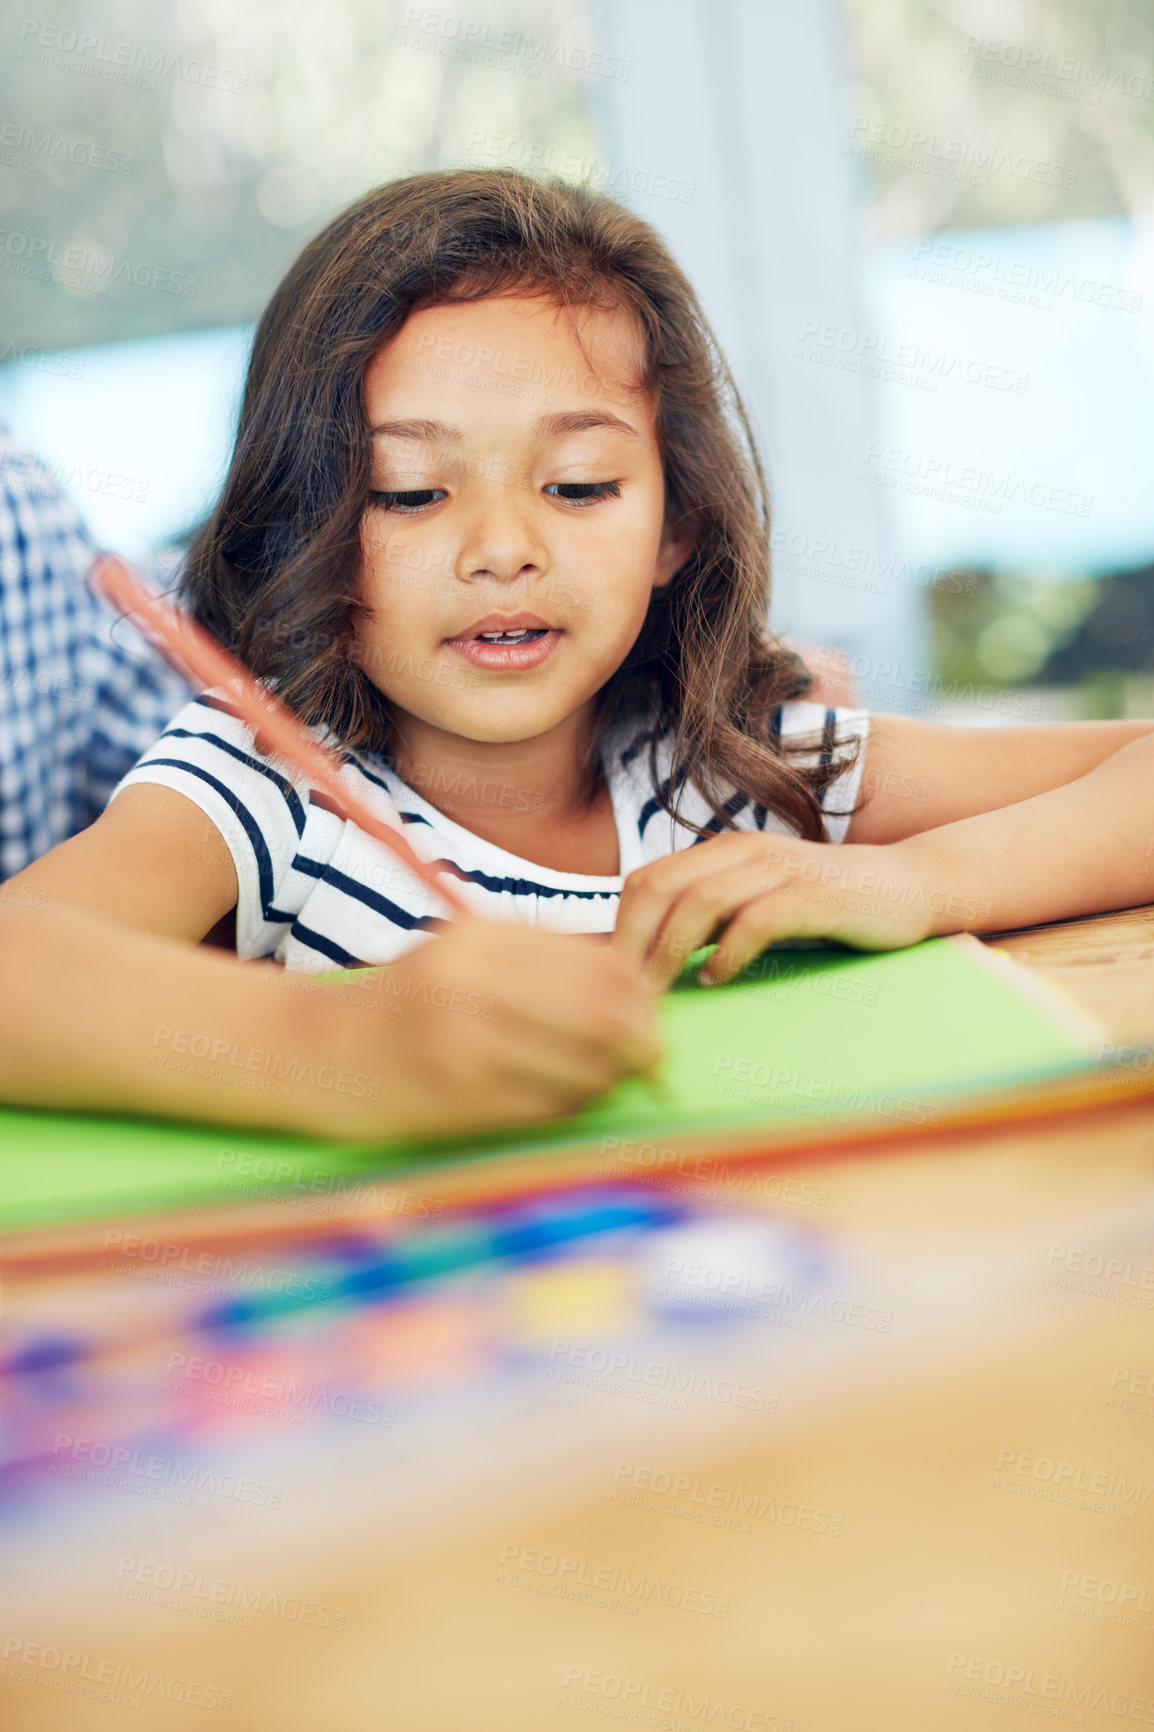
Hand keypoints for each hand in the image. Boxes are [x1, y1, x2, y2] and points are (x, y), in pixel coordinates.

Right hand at [323, 919, 661, 1139]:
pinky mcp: (457, 1099)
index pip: (601, 965)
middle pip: (605, 1015)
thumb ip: (540, 964)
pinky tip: (559, 1099)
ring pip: (585, 1066)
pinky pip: (549, 1107)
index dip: (643, 999)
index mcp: (481, 940)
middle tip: (650, 1062)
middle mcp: (474, 984)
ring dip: (608, 1080)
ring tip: (600, 1080)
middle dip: (643, 1044)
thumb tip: (635, 992)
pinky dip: (571, 1106)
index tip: (649, 1019)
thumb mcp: (464, 957)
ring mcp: (464, 1044)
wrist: (311, 1051)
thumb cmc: (404, 1006)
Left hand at [613, 832, 945, 988]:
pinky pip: (753, 921)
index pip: (645, 881)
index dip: (618, 928)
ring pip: (698, 902)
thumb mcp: (755, 903)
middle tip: (626, 992)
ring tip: (661, 991)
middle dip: (633, 943)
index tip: (610, 978)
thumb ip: (708, 917)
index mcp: (721, 852)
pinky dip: (727, 953)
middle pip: (660, 889)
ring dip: (670, 951)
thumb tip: (645, 956)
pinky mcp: (812, 894)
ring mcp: (778, 869)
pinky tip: (716, 978)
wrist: (907, 886)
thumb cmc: (823, 904)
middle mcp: (742, 851)